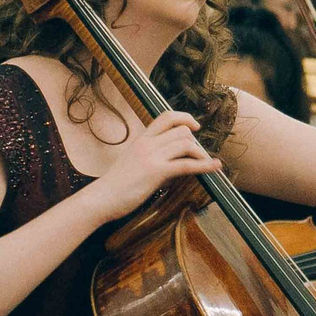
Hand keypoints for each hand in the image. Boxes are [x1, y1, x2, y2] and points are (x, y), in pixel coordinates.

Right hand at [86, 110, 220, 220]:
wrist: (100, 198)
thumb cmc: (113, 185)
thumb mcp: (130, 162)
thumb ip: (147, 156)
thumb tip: (165, 161)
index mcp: (141, 139)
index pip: (166, 117)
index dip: (184, 118)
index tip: (194, 126)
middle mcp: (147, 143)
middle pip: (181, 131)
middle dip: (195, 143)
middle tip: (200, 156)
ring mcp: (151, 156)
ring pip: (186, 144)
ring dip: (201, 154)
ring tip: (207, 164)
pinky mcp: (156, 172)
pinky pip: (187, 164)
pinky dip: (205, 165)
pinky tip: (215, 167)